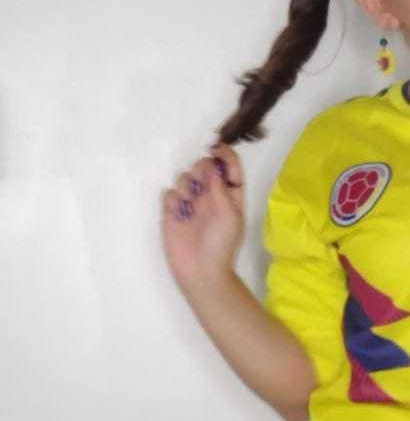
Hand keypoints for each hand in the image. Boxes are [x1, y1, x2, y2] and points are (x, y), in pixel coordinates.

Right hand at [161, 141, 245, 291]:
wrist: (200, 271)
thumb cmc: (221, 244)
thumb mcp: (229, 216)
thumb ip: (221, 189)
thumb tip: (213, 166)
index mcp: (230, 195)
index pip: (229, 166)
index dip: (224, 155)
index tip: (216, 149)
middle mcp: (210, 195)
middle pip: (204, 166)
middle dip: (201, 168)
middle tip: (202, 184)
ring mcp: (190, 203)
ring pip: (184, 177)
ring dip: (186, 185)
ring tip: (189, 204)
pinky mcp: (172, 212)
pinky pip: (168, 193)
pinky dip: (172, 198)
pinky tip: (177, 212)